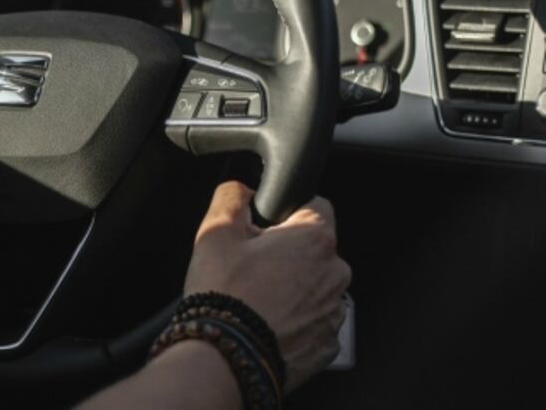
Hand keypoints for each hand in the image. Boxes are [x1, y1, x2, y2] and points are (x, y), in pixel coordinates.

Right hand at [183, 181, 350, 390]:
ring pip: (314, 286)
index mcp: (314, 238)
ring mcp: (334, 312)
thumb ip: (232, 197)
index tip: (265, 228)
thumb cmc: (224, 294)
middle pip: (314, 249)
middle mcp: (335, 273)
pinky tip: (266, 323)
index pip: (315, 204)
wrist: (224, 359)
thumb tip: (242, 190)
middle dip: (288, 253)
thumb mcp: (215, 231)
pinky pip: (313, 321)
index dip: (286, 212)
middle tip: (252, 266)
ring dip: (293, 288)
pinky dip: (294, 320)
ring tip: (256, 299)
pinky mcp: (327, 345)